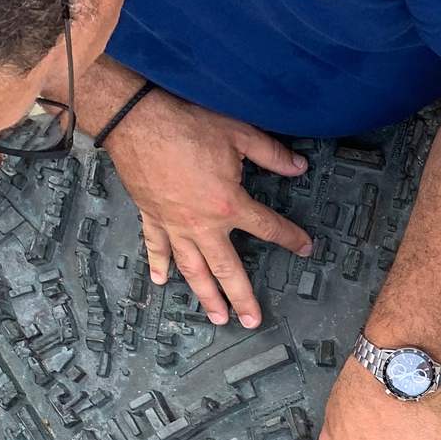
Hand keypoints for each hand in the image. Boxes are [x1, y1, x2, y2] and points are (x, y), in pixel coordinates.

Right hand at [102, 88, 312, 328]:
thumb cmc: (185, 124)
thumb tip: (298, 166)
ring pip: (193, 269)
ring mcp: (175, 225)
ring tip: (217, 318)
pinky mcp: (151, 216)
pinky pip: (156, 247)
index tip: (304, 248)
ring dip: (206, 296)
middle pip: (229, 269)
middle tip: (252, 320)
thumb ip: (271, 154)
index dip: (290, 238)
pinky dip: (158, 264)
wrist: (136, 119)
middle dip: (242, 298)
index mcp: (229, 205)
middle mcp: (203, 224)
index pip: (268, 228)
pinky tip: (162, 281)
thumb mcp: (238, 134)